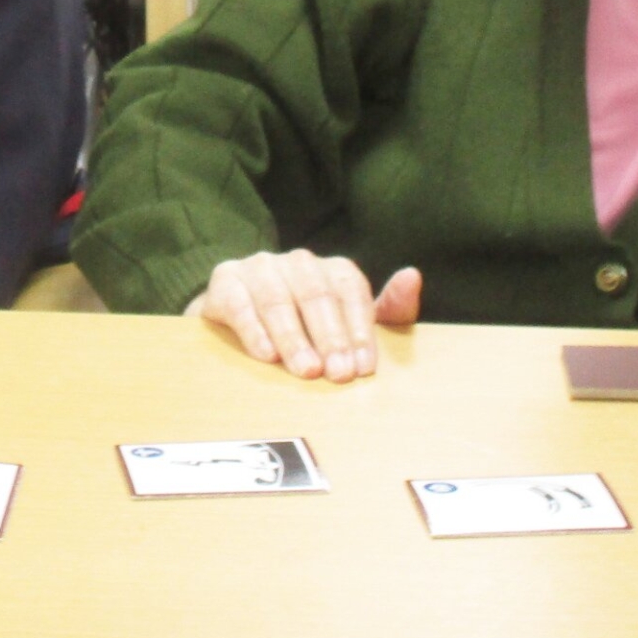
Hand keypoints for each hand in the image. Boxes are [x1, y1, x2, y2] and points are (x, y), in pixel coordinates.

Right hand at [184, 248, 422, 380]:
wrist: (240, 319)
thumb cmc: (306, 328)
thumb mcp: (351, 324)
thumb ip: (388, 310)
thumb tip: (412, 276)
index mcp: (330, 269)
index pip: (349, 290)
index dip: (358, 329)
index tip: (363, 367)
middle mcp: (296, 262)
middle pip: (316, 294)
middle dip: (330, 338)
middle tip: (338, 375)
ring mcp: (258, 268)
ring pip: (278, 298)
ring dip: (294, 337)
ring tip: (306, 370)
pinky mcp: (225, 280)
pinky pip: (239, 303)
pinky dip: (253, 330)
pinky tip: (266, 356)